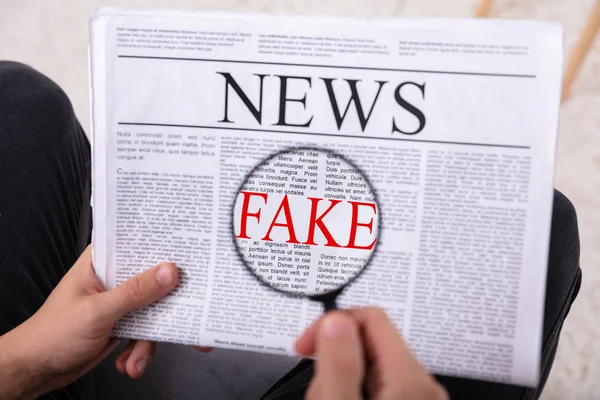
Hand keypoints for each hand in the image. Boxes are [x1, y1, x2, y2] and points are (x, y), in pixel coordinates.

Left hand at [0, 246, 179, 397]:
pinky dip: (141, 350)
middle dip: (165, 306)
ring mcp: (120, 301)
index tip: (187, 262)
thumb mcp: (97, 311)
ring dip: (149, 338)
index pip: (139, 245)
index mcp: (101, 261)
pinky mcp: (124, 322)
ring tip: (136, 356)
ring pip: (154, 310)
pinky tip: (129, 362)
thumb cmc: (52, 334)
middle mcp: (113, 278)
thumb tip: (168, 273)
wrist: (37, 369)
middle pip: (153, 280)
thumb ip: (134, 292)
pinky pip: (147, 330)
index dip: (164, 252)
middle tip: (181, 319)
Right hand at [295, 307, 447, 399]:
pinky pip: (377, 389)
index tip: (306, 345)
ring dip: (341, 380)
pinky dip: (353, 392)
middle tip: (319, 390)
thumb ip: (339, 364)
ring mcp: (418, 399)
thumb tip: (335, 322)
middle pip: (369, 344)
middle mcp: (422, 386)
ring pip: (370, 369)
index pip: (372, 318)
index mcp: (410, 379)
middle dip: (335, 359)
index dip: (332, 324)